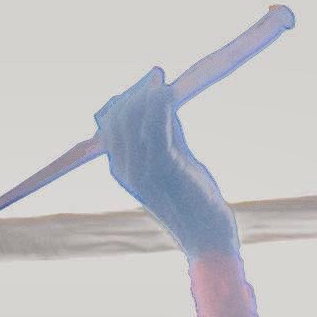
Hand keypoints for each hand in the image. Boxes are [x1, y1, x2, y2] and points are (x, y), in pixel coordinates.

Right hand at [94, 67, 240, 255]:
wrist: (209, 239)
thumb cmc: (196, 202)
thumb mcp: (177, 163)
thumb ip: (167, 134)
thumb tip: (164, 99)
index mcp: (122, 169)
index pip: (108, 123)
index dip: (124, 99)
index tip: (147, 84)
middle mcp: (125, 168)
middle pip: (116, 116)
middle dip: (135, 92)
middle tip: (157, 76)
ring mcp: (142, 170)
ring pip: (132, 118)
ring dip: (147, 93)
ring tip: (161, 79)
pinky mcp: (164, 169)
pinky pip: (155, 128)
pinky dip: (160, 105)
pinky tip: (169, 92)